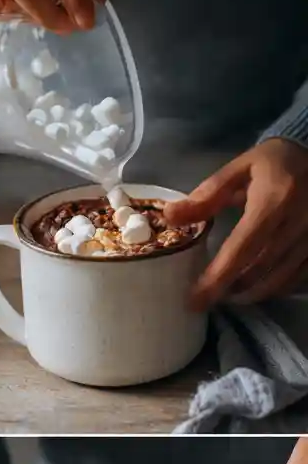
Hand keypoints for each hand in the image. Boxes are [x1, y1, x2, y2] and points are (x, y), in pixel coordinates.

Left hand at [164, 139, 307, 309]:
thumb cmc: (274, 163)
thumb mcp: (238, 169)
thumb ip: (206, 196)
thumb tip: (170, 217)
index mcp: (274, 201)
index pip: (242, 247)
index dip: (217, 276)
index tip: (195, 299)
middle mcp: (298, 221)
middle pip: (259, 268)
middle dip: (229, 288)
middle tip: (205, 298)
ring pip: (280, 278)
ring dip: (250, 292)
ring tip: (226, 296)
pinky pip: (298, 277)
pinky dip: (274, 288)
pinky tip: (255, 288)